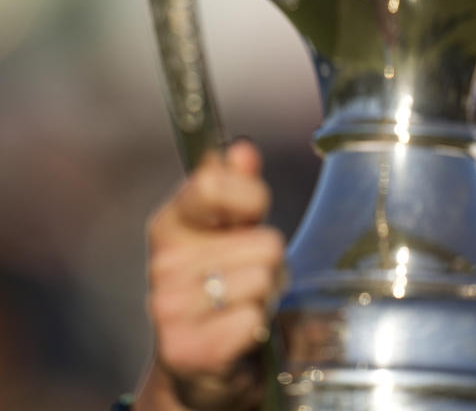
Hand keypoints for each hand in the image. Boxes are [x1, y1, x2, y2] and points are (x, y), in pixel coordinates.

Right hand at [136, 141, 284, 409]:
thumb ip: (238, 190)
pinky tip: (240, 335)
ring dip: (267, 297)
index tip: (251, 216)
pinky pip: (254, 319)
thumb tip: (241, 149)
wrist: (199, 368)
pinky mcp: (186, 349)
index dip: (250, 198)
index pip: (212, 184)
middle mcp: (162, 265)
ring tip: (245, 307)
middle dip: (271, 263)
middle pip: (264, 241)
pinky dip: (257, 328)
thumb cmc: (221, 289)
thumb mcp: (229, 233)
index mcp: (170, 226)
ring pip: (265, 280)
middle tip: (249, 281)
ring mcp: (169, 309)